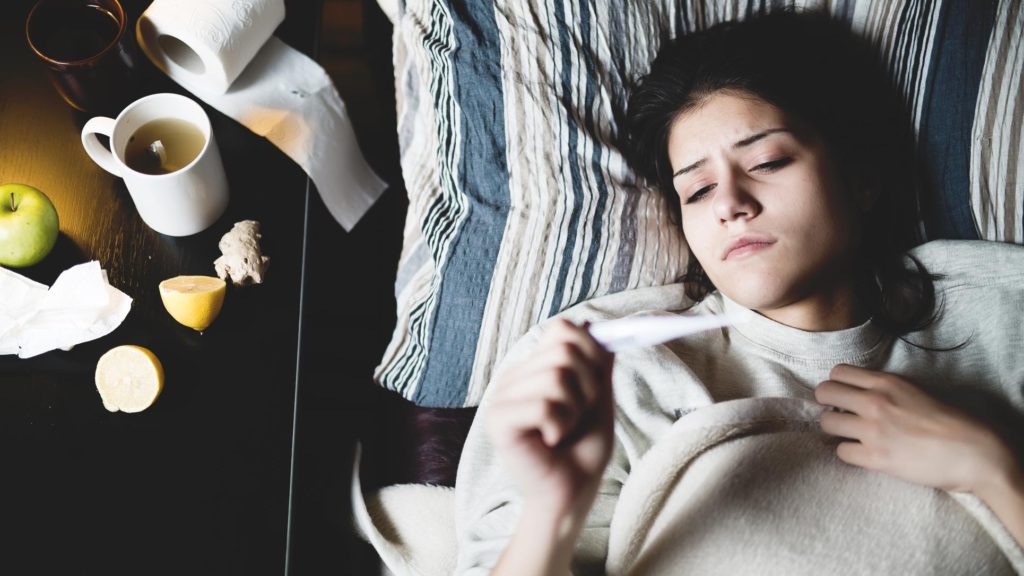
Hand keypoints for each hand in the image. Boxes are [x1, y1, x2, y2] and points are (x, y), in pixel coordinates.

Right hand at [486, 319, 614, 515]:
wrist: (571, 493)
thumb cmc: (583, 450)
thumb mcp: (599, 399)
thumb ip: (597, 363)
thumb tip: (594, 324)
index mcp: (535, 367)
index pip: (562, 328)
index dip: (590, 351)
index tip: (593, 387)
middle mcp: (515, 376)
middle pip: (564, 351)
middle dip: (588, 386)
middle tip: (577, 416)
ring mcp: (502, 396)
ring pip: (556, 378)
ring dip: (574, 410)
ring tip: (562, 430)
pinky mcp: (498, 420)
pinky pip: (543, 405)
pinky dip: (559, 426)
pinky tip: (550, 441)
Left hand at [815, 364, 1018, 494]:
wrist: (972, 452)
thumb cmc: (949, 422)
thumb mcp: (914, 391)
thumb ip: (884, 388)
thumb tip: (858, 392)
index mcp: (886, 382)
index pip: (838, 372)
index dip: (837, 384)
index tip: (844, 396)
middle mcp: (874, 402)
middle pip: (823, 392)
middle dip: (828, 404)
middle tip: (841, 414)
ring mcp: (873, 430)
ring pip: (826, 422)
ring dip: (836, 429)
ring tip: (851, 435)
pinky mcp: (875, 457)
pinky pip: (841, 452)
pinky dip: (849, 453)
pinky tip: (863, 453)